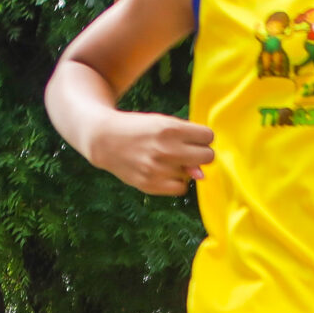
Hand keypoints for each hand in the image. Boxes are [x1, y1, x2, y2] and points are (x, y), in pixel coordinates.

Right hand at [89, 110, 215, 195]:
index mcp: (170, 128)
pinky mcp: (150, 184)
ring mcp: (157, 169)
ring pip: (193, 174)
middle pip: (207, 156)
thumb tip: (201, 175)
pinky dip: (177, 182)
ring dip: (184, 168)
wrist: (105, 140)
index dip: (202, 137)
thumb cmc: (139, 130)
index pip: (208, 136)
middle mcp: (165, 150)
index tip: (192, 138)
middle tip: (186, 151)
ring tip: (166, 160)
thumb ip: (187, 140)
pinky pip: (181, 188)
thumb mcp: (163, 124)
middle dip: (200, 153)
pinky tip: (166, 173)